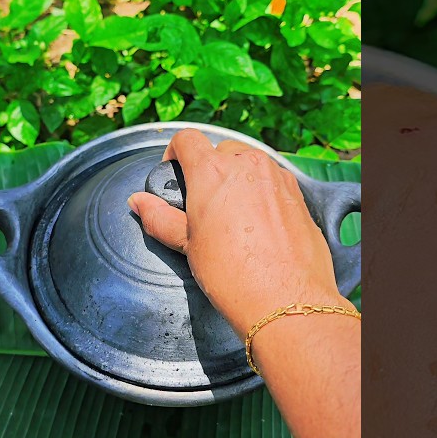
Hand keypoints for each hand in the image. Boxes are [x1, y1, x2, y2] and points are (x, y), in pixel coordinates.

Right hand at [127, 129, 346, 337]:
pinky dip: (262, 192)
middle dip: (209, 169)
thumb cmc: (232, 273)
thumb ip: (159, 217)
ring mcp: (277, 176)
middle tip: (204, 203)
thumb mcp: (187, 244)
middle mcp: (247, 164)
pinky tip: (258, 225)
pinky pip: (273, 181)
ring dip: (238, 179)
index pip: (187, 139)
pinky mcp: (297, 194)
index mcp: (212, 171)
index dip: (175, 152)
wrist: (284, 298)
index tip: (175, 172)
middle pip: (221, 150)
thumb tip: (138, 203)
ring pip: (250, 164)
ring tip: (232, 216)